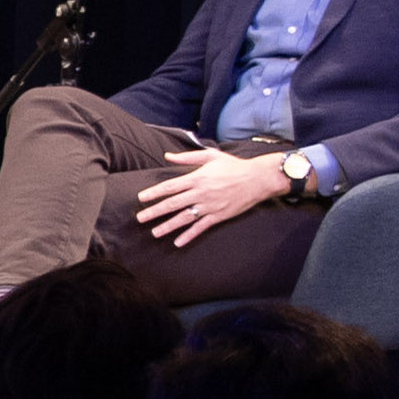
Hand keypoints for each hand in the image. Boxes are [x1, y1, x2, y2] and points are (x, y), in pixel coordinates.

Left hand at [136, 148, 290, 247]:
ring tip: (154, 232)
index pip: (170, 187)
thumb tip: (168, 156)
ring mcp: (209, 206)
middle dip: (154, 212)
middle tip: (140, 218)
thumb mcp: (210, 156)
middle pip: (172, 204)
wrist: (257, 179)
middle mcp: (200, 193)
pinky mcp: (218, 216)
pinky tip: (178, 242)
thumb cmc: (233, 166)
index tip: (141, 198)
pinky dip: (189, 236)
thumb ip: (187, 158)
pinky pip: (201, 228)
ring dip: (168, 226)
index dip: (154, 193)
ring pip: (184, 218)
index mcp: (197, 178)